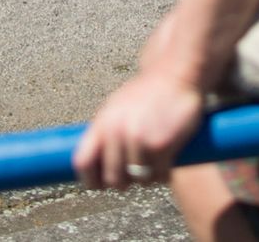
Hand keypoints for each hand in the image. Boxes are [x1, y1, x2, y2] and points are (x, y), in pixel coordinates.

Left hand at [72, 69, 205, 189]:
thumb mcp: (116, 107)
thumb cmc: (146, 92)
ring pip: (138, 179)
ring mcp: (140, 140)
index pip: (83, 162)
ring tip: (152, 166)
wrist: (175, 73)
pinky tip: (166, 165)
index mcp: (102, 123)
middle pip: (112, 178)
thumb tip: (97, 163)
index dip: (89, 180)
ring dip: (146, 178)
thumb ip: (106, 132)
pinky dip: (163, 175)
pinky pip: (159, 176)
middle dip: (123, 183)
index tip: (99, 184)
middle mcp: (117, 132)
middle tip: (132, 177)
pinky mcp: (162, 145)